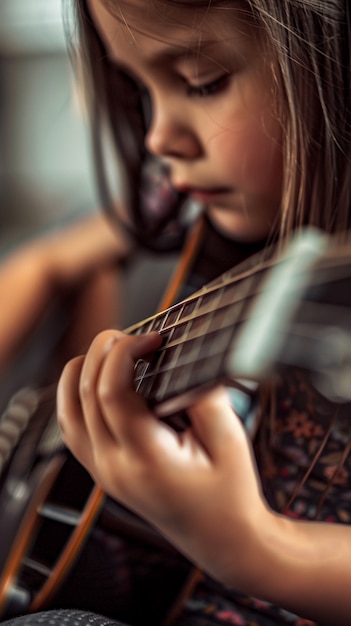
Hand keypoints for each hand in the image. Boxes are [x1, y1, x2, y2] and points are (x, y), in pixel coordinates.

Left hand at [57, 329, 267, 581]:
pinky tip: (96, 382)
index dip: (126, 352)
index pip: (112, 392)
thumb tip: (182, 359)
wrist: (223, 539)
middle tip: (133, 336)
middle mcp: (115, 467)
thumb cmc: (230, 494)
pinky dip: (76, 398)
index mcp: (146, 459)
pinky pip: (72, 430)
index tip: (153, 338)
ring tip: (110, 352)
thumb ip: (204, 395)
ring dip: (81, 373)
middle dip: (103, 352)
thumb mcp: (229, 439)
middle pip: (84, 394)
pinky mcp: (104, 473)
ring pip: (68, 412)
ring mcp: (104, 473)